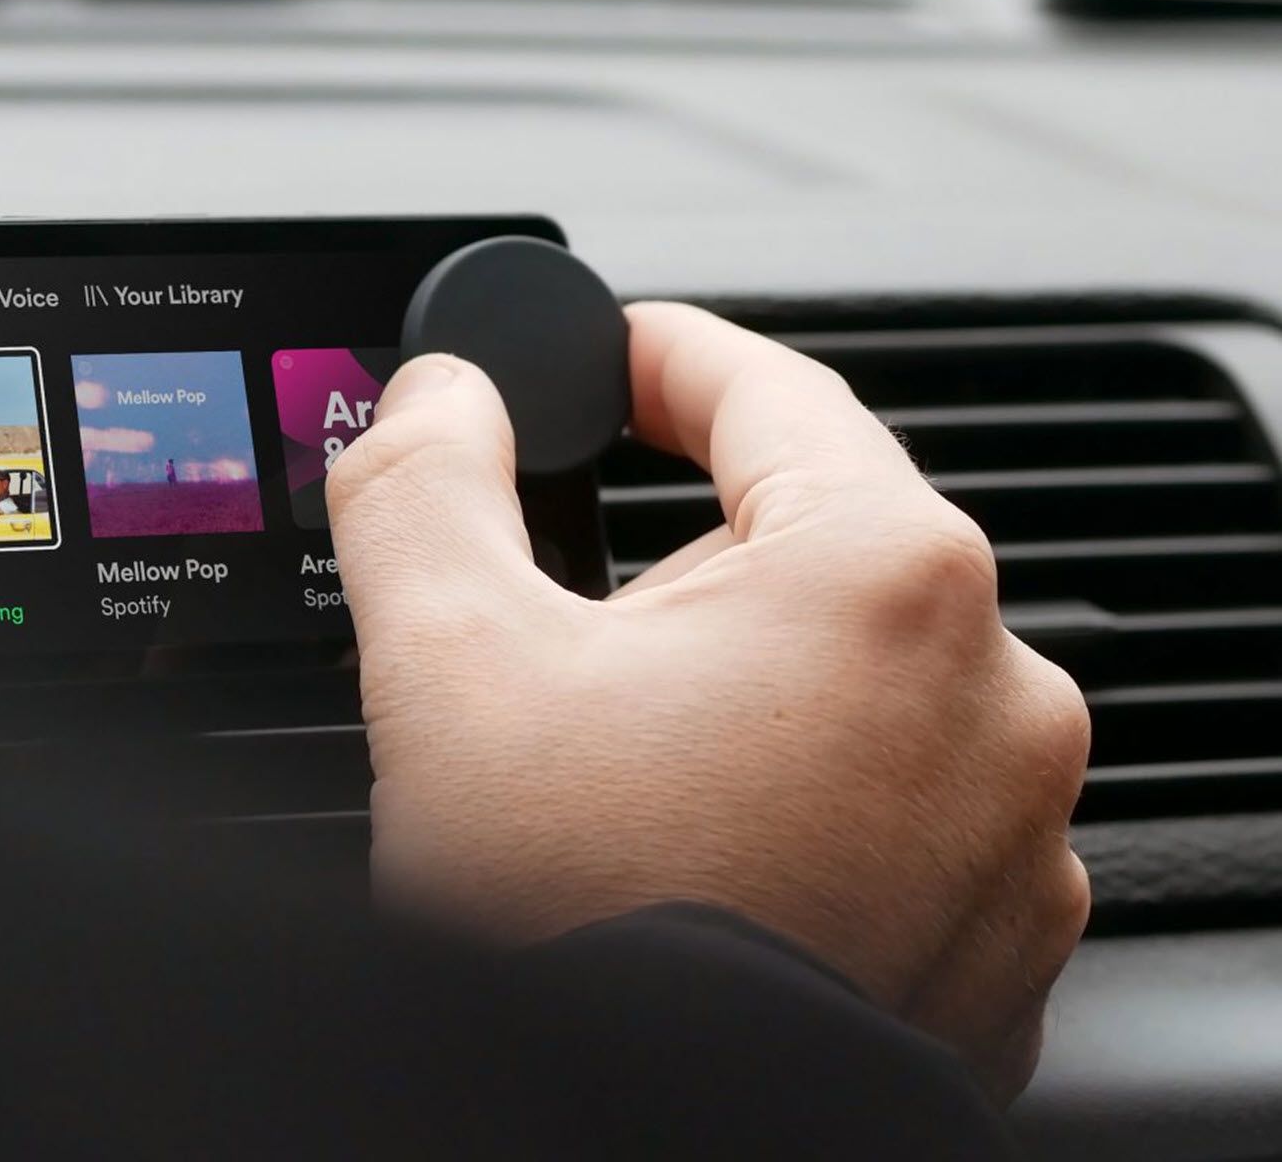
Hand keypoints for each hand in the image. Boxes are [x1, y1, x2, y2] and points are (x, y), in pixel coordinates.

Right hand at [325, 302, 1090, 1101]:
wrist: (648, 1136)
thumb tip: (434, 398)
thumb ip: (425, 481)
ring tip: (632, 764)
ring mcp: (1013, 825)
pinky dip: (810, 801)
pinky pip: (898, 806)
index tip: (610, 355)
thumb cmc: (581, 916)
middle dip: (692, 559)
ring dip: (753, 689)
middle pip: (815, 547)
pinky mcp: (1000, 932)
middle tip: (576, 623)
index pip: (768, 393)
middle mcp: (996, 690)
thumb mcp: (450, 660)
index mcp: (886, 577)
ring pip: (859, 683)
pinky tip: (711, 845)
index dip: (664, 357)